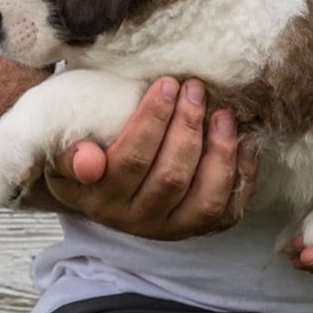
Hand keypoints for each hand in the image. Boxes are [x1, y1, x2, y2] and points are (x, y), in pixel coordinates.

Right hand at [44, 77, 257, 239]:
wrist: (104, 191)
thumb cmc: (91, 153)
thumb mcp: (66, 152)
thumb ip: (71, 152)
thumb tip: (87, 160)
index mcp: (99, 196)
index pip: (129, 161)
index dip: (151, 122)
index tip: (166, 83)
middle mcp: (134, 218)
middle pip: (171, 176)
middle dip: (188, 125)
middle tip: (195, 87)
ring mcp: (169, 227)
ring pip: (204, 199)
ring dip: (219, 152)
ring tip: (223, 114)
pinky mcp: (197, 228)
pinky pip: (227, 210)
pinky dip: (241, 177)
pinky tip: (245, 143)